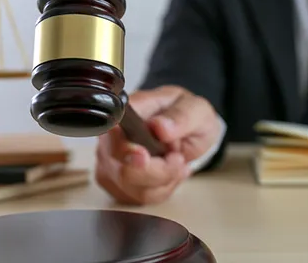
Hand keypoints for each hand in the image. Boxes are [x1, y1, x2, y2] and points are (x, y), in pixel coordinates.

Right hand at [95, 85, 221, 204]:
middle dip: (158, 171)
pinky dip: (161, 189)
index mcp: (128, 111)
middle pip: (122, 170)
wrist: (189, 131)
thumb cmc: (187, 116)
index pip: (113, 133)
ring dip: (163, 181)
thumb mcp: (196, 109)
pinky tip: (169, 173)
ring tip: (176, 162)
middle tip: (178, 158)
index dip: (125, 150)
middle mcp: (111, 137)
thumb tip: (160, 127)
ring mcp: (111, 161)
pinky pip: (138, 198)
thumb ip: (181, 117)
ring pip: (131, 188)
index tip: (144, 157)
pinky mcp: (116, 182)